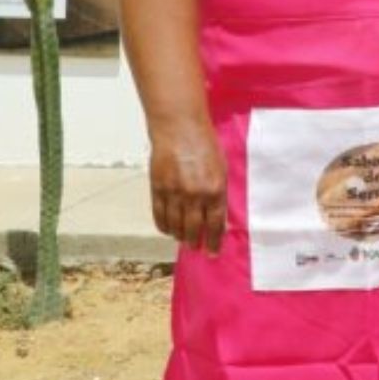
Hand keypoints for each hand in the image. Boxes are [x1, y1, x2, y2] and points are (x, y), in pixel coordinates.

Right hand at [149, 116, 227, 254]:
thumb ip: (218, 193)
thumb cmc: (204, 144)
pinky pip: (160, 215)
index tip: (212, 252)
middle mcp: (195, 194)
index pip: (215, 225)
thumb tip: (217, 217)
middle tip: (195, 246)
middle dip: (195, 241)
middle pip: (194, 229)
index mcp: (215, 189)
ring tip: (182, 238)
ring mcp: (175, 192)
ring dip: (180, 236)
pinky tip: (168, 229)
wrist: (179, 127)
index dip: (213, 242)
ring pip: (176, 226)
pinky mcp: (158, 188)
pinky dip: (164, 226)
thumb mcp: (220, 169)